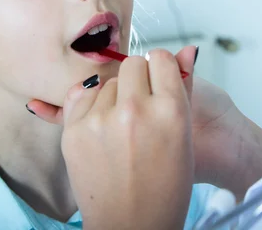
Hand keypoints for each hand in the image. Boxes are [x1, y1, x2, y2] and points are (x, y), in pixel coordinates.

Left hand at [59, 50, 194, 229]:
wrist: (133, 226)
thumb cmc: (166, 187)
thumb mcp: (185, 137)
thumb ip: (183, 88)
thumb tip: (187, 50)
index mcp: (170, 110)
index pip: (161, 58)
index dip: (161, 68)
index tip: (159, 78)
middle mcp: (135, 110)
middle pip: (132, 64)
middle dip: (138, 78)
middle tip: (141, 103)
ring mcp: (101, 120)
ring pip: (107, 81)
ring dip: (114, 95)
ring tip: (122, 126)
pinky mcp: (74, 131)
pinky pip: (82, 97)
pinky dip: (93, 107)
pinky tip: (104, 129)